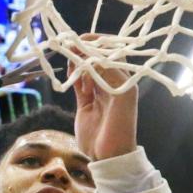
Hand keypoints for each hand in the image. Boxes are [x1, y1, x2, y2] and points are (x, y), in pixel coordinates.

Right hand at [72, 45, 138, 160]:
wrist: (110, 154)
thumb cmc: (121, 126)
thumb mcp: (122, 97)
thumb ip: (110, 75)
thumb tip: (95, 55)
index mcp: (125, 81)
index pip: (112, 55)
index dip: (99, 45)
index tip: (84, 38)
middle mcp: (112, 84)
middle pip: (97, 61)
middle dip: (85, 51)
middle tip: (71, 43)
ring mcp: (97, 94)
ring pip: (86, 71)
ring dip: (78, 62)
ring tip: (67, 53)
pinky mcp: (85, 103)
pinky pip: (78, 84)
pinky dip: (73, 76)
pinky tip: (68, 68)